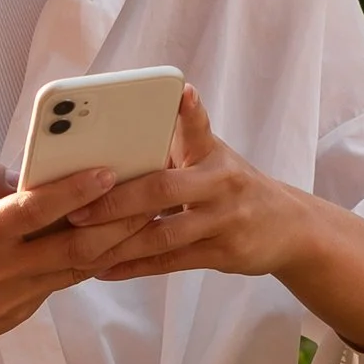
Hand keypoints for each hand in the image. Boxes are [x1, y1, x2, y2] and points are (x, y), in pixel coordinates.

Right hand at [0, 154, 171, 363]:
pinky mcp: (22, 312)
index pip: (32, 212)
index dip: (72, 192)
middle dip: (118, 220)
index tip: (107, 171)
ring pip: (79, 269)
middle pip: (73, 247)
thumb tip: (14, 170)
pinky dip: (94, 260)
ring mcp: (14, 296)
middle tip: (152, 191)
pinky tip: (118, 239)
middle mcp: (1, 269)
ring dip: (118, 242)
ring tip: (150, 213)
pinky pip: (65, 282)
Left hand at [69, 90, 363, 353]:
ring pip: (163, 234)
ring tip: (79, 246)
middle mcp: (221, 182)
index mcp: (211, 152)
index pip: (199, 126)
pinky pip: (170, 262)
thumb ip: (173, 149)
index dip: (190, 111)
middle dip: (115, 202)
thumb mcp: (212, 158)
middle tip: (76, 210)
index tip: (182, 93)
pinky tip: (104, 270)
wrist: (288, 227)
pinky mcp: (225, 253)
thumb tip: (110, 144)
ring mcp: (224, 220)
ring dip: (117, 242)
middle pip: (162, 189)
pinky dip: (134, 267)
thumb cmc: (230, 187)